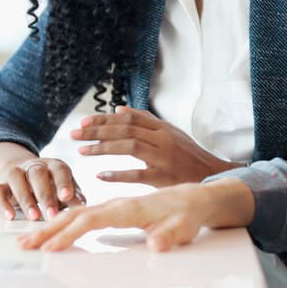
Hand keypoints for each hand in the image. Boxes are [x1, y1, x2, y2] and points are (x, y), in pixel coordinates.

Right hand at [0, 155, 85, 220]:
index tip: (67, 197)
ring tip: (34, 217)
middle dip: (45, 195)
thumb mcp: (63, 188)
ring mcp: (16, 173)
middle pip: (37, 174)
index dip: (63, 182)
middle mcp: (34, 166)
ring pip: (17, 179)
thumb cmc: (50, 185)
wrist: (22, 173)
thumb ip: (72, 196)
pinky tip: (10, 217)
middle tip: (52, 215)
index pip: (59, 169)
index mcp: (53, 165)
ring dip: (25, 198)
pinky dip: (2, 204)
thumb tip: (82, 207)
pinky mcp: (1, 184)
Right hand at [18, 179, 253, 251]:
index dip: (70, 234)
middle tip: (24, 245)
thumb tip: (157, 246)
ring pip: (77, 212)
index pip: (92, 220)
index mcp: (129, 208)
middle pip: (76, 214)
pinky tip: (52, 223)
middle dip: (48, 230)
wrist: (197, 196)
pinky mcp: (116, 207)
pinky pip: (85, 211)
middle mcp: (118, 204)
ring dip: (51, 224)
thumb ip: (169, 237)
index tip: (50, 248)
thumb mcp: (183, 228)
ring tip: (29, 237)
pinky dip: (64, 217)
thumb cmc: (188, 214)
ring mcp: (115, 204)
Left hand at [71, 106, 240, 185]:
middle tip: (75, 135)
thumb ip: (145, 120)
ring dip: (104, 148)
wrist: (212, 174)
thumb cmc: (188, 154)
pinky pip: (138, 175)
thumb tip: (119, 109)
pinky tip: (101, 175)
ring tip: (83, 151)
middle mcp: (162, 138)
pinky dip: (118, 175)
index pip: (128, 118)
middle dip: (97, 131)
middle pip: (125, 130)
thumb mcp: (170, 132)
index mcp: (161, 127)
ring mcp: (163, 157)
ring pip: (129, 147)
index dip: (104, 119)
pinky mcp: (164, 177)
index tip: (84, 122)